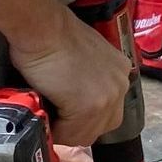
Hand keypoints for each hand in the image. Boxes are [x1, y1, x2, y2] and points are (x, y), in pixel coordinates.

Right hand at [9, 10, 130, 147]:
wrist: (42, 27)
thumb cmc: (51, 34)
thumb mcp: (81, 55)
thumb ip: (86, 78)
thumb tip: (72, 99)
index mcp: (120, 71)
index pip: (107, 111)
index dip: (82, 117)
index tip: (63, 112)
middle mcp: (120, 85)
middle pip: (100, 126)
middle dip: (75, 126)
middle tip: (54, 116)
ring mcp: (107, 98)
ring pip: (84, 134)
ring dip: (63, 129)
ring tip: (45, 112)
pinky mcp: (89, 107)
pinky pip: (69, 134)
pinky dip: (54, 129)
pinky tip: (44, 110)